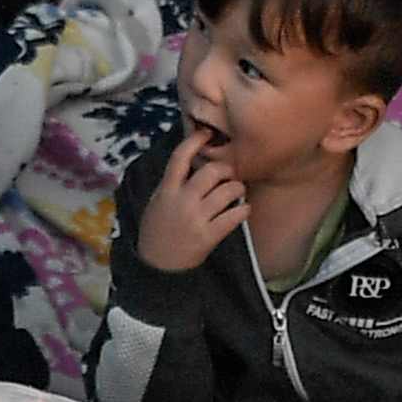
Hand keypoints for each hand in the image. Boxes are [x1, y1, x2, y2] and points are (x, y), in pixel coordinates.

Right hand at [135, 137, 250, 273]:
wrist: (157, 267)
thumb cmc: (157, 231)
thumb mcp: (157, 202)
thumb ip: (172, 183)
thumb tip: (191, 162)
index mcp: (167, 190)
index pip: (180, 157)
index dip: (194, 141)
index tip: (206, 134)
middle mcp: (182, 201)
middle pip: (211, 171)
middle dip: (225, 170)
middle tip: (228, 175)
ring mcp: (196, 219)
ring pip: (227, 191)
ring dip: (237, 188)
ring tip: (236, 193)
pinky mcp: (209, 236)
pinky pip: (234, 216)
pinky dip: (244, 210)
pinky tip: (243, 210)